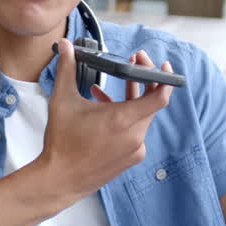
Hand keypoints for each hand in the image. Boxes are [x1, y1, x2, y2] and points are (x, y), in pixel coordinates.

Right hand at [29, 40, 174, 200]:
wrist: (59, 179)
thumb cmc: (61, 142)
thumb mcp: (63, 101)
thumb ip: (67, 69)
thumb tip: (66, 46)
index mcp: (123, 120)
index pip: (160, 97)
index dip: (165, 79)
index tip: (163, 65)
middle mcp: (134, 136)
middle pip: (151, 103)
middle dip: (142, 81)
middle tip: (132, 64)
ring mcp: (134, 149)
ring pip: (141, 117)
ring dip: (130, 99)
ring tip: (105, 89)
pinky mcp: (130, 158)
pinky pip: (135, 132)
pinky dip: (125, 119)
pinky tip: (103, 111)